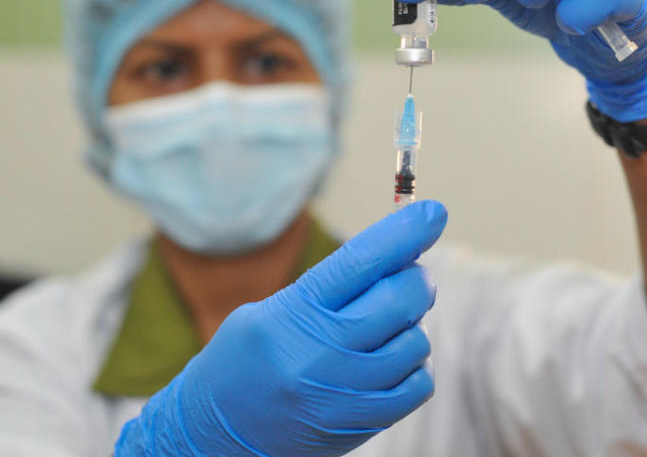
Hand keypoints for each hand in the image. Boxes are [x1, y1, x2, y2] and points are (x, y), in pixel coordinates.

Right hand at [115, 200, 446, 456]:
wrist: (213, 435)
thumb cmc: (243, 361)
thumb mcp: (269, 312)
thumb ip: (330, 289)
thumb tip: (397, 260)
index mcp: (294, 312)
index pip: (361, 260)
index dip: (403, 232)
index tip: (433, 213)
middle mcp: (320, 352)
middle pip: (399, 298)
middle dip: (416, 279)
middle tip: (411, 276)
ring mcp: (343, 392)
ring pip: (415, 342)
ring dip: (411, 326)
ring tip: (387, 328)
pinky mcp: (359, 424)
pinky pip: (417, 385)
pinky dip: (414, 367)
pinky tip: (391, 361)